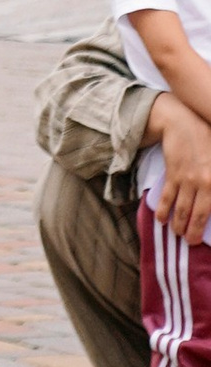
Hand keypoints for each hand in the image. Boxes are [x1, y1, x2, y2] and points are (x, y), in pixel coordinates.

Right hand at [161, 105, 210, 246]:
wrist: (183, 122)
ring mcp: (187, 180)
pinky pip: (167, 197)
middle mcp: (204, 183)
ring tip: (177, 234)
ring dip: (178, 225)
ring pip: (181, 209)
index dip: (205, 225)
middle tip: (189, 243)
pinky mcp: (172, 175)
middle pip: (197, 214)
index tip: (202, 236)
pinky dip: (162, 210)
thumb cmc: (207, 139)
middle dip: (192, 232)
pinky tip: (161, 220)